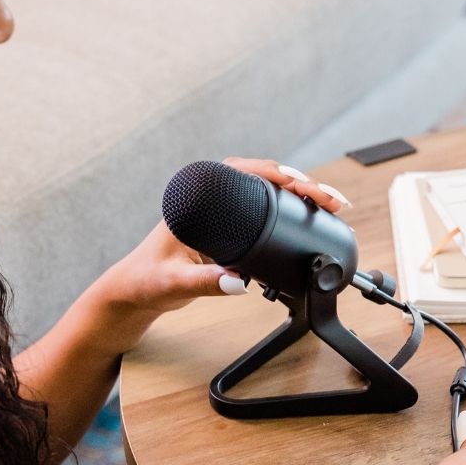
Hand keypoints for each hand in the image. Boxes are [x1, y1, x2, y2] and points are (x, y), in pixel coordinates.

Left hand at [88, 157, 351, 334]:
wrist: (135, 292)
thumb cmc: (146, 281)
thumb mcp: (175, 284)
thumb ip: (205, 284)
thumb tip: (237, 283)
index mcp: (194, 198)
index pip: (241, 172)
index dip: (277, 174)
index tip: (303, 185)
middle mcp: (209, 198)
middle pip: (263, 178)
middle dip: (301, 184)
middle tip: (330, 199)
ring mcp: (220, 212)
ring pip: (267, 194)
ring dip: (299, 196)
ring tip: (329, 205)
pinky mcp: (227, 229)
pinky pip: (264, 211)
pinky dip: (289, 212)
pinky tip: (310, 219)